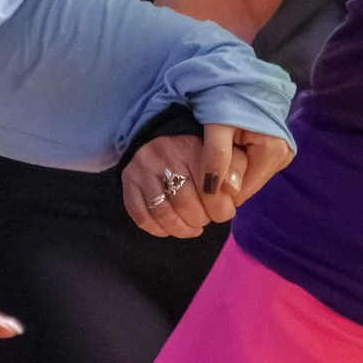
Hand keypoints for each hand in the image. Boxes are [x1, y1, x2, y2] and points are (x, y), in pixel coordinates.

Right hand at [121, 121, 290, 238]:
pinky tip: (169, 229)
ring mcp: (143, 168)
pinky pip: (140, 214)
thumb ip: (235, 169)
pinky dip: (156, 229)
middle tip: (206, 220)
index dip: (221, 210)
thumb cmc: (199, 148)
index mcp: (192, 146)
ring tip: (191, 228)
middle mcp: (164, 155)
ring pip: (163, 213)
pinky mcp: (128, 179)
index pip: (209, 190)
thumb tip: (233, 193)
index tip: (225, 212)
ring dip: (180, 229)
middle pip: (185, 204)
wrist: (160, 134)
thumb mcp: (223, 150)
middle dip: (200, 220)